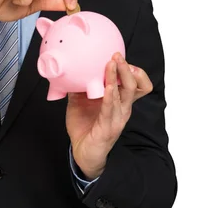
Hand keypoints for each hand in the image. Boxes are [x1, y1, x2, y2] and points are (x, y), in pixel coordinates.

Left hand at [66, 52, 152, 179]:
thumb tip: (71, 69)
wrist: (81, 151)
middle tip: (118, 56)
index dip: (133, 70)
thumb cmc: (84, 126)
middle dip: (127, 68)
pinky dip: (110, 96)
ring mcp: (117, 118)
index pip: (136, 84)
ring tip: (112, 64)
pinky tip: (108, 87)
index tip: (121, 57)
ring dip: (118, 77)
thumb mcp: (79, 101)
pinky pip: (111, 109)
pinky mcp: (109, 127)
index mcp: (119, 101)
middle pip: (134, 85)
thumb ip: (79, 86)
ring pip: (126, 94)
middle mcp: (123, 108)